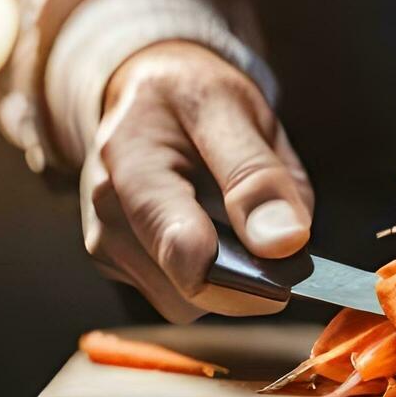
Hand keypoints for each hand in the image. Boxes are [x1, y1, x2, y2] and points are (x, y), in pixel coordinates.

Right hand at [81, 41, 314, 322]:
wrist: (139, 94)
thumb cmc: (190, 96)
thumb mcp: (233, 109)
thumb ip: (258, 174)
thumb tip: (285, 244)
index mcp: (131, 157)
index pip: (181, 245)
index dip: (245, 276)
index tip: (291, 268)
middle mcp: (106, 208)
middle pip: (188, 288)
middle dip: (246, 277)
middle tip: (280, 236)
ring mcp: (104, 241)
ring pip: (185, 302)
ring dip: (229, 279)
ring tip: (237, 222)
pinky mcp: (115, 263)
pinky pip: (177, 296)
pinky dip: (211, 278)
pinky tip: (215, 234)